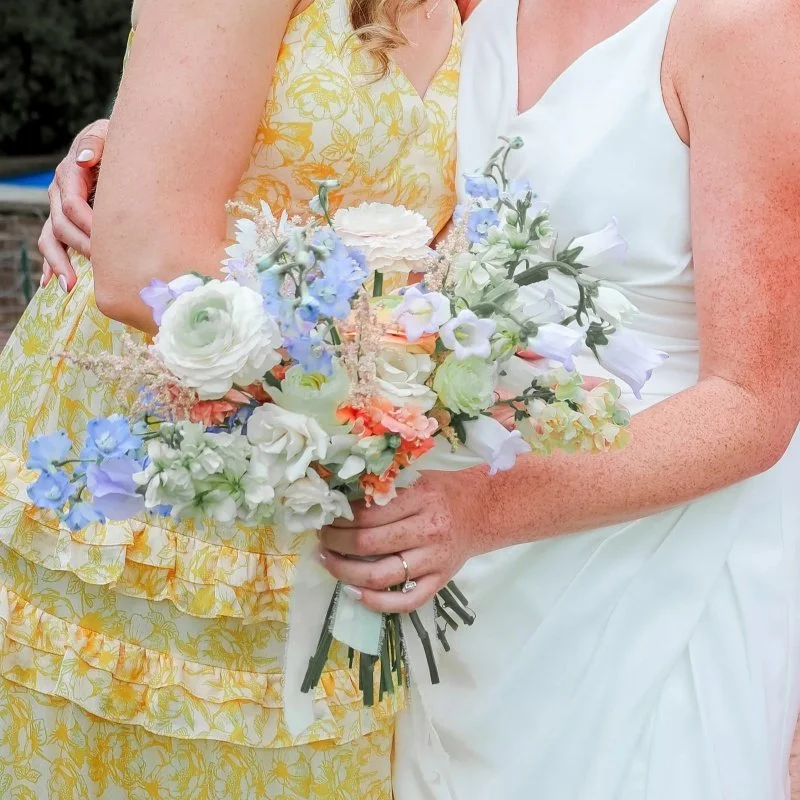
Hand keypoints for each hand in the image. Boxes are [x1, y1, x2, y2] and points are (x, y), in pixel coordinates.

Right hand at [39, 119, 108, 291]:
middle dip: (81, 247)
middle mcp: (60, 193)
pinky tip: (53, 284)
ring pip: (51, 239)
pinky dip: (51, 265)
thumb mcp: (108, 135)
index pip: (72, 205)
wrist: (118, 146)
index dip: (88, 225)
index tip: (109, 242)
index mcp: (70, 174)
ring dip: (59, 264)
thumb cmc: (117, 143)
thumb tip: (83, 158)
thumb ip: (95, 143)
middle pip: (62, 226)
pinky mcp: (63, 222)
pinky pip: (51, 245)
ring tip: (70, 285)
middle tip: (103, 267)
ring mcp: (59, 210)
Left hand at [319, 470, 486, 613]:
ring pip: (381, 575)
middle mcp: (429, 530)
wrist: (482, 510)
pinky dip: (376, 602)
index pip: (369, 513)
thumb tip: (338, 496)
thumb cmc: (442, 491)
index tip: (326, 516)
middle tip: (322, 538)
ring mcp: (435, 560)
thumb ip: (383, 488)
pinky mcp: (440, 581)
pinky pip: (406, 601)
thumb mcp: (415, 478)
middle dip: (336, 542)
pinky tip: (354, 592)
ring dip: (345, 571)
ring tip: (328, 561)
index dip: (340, 518)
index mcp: (421, 498)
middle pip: (369, 544)